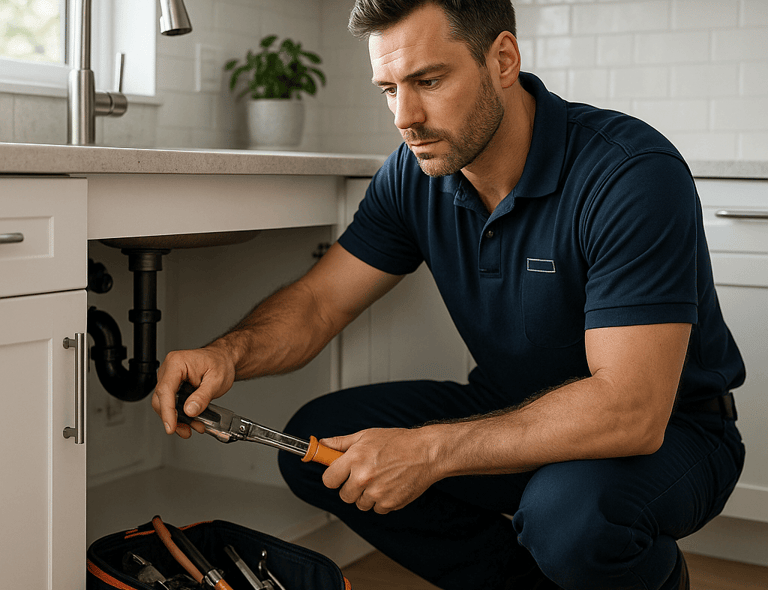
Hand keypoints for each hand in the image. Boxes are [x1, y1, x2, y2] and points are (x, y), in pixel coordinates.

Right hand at [152, 345, 235, 437]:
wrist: (222, 359)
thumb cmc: (219, 363)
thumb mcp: (216, 380)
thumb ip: (203, 396)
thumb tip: (190, 410)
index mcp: (177, 363)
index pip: (165, 390)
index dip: (167, 411)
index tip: (171, 426)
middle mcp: (169, 369)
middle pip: (161, 399)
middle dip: (173, 418)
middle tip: (186, 431)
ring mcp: (168, 378)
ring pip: (165, 404)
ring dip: (178, 419)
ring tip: (194, 426)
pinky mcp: (172, 386)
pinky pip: (171, 403)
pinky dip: (180, 414)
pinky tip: (191, 420)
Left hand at [320, 427, 442, 513]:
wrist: (426, 453)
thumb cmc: (398, 442)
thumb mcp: (367, 435)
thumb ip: (341, 443)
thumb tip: (322, 444)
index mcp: (355, 459)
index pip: (328, 480)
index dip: (333, 477)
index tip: (339, 475)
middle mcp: (363, 477)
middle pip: (343, 495)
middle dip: (351, 487)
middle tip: (363, 475)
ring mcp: (376, 493)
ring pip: (360, 504)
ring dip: (367, 495)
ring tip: (380, 478)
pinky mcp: (389, 503)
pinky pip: (377, 509)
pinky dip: (382, 501)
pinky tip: (390, 485)